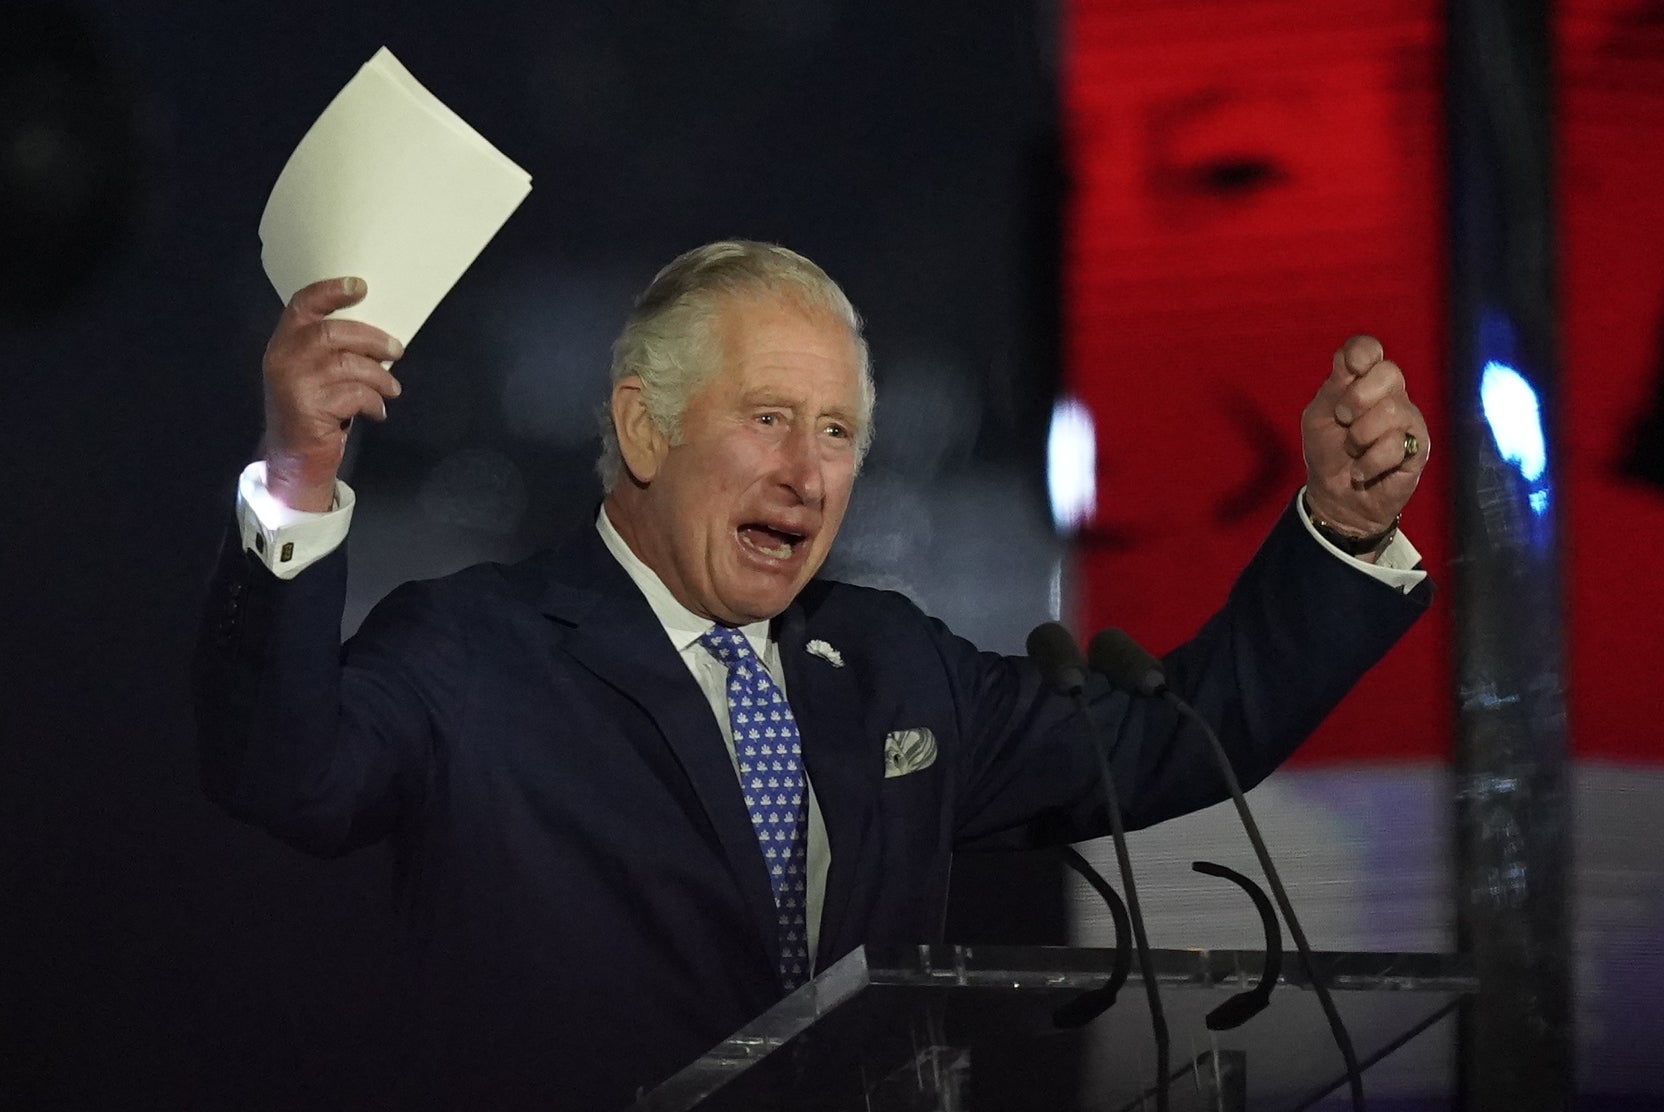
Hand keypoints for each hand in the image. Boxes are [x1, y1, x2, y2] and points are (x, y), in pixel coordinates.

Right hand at [261, 277, 404, 511]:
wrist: (294, 462)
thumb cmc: (312, 414)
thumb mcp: (313, 376)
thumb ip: (330, 352)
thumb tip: (375, 336)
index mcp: (283, 345)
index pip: (302, 306)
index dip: (330, 292)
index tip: (360, 287)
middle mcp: (283, 359)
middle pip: (333, 332)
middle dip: (372, 339)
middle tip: (396, 350)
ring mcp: (294, 384)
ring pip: (349, 364)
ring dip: (379, 377)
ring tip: (391, 390)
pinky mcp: (309, 409)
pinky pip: (355, 394)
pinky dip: (374, 402)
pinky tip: (377, 412)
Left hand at [1301, 335, 1428, 535]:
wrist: (1335, 497)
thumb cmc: (1327, 454)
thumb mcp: (1318, 418)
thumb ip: (1334, 389)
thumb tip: (1354, 362)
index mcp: (1361, 381)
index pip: (1369, 349)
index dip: (1361, 351)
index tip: (1349, 367)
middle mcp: (1389, 394)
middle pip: (1389, 372)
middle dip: (1357, 399)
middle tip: (1343, 421)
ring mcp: (1407, 419)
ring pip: (1392, 409)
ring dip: (1360, 437)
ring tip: (1353, 452)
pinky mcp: (1418, 447)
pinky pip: (1396, 443)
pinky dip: (1369, 462)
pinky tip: (1363, 470)